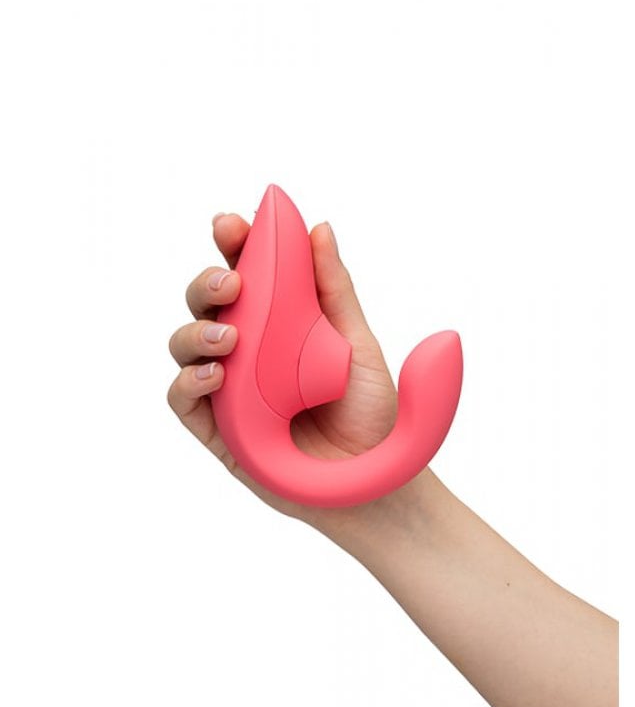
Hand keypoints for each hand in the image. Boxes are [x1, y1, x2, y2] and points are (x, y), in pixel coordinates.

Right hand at [167, 212, 400, 528]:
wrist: (379, 482)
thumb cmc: (373, 416)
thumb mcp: (358, 345)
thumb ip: (334, 291)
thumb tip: (318, 228)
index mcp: (281, 324)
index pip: (247, 275)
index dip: (233, 245)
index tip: (233, 224)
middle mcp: (249, 352)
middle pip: (206, 305)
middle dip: (207, 284)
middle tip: (231, 283)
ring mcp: (230, 391)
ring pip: (185, 346)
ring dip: (196, 333)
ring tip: (228, 338)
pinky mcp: (219, 432)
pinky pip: (184, 400)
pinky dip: (190, 381)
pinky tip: (218, 375)